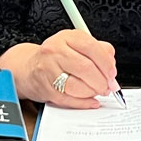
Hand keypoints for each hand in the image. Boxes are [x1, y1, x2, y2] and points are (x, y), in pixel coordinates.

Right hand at [0, 30, 120, 108]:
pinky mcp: (46, 88)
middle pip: (86, 68)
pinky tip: (91, 100)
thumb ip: (97, 49)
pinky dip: (84, 102)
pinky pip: (69, 99)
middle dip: (102, 81)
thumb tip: (111, 63)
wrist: (28, 68)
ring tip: (98, 91)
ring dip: (93, 92)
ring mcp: (48, 70)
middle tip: (108, 86)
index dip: (106, 63)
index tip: (112, 73)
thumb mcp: (76, 44)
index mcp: (66, 37)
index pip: (91, 47)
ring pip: (77, 86)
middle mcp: (55, 51)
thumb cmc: (55, 57)